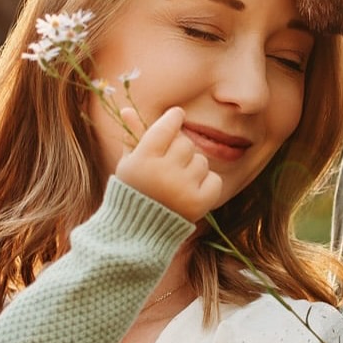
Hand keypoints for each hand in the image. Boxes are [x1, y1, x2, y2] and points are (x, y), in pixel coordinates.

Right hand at [115, 105, 220, 222]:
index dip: (174, 118)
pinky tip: (190, 192)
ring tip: (177, 183)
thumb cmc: (134, 191)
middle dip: (180, 149)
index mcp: (143, 160)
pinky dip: (206, 184)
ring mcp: (183, 188)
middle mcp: (163, 173)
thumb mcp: (129, 164)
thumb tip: (128, 108)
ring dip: (192, 168)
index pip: (167, 126)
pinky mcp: (199, 203)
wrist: (140, 234)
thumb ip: (132, 136)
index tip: (176, 116)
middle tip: (170, 163)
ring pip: (201, 160)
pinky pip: (214, 178)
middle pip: (185, 143)